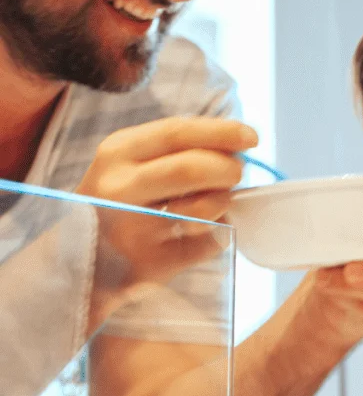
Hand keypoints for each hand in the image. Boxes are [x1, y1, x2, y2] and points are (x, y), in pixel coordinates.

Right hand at [76, 117, 256, 296]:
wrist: (79, 262)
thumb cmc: (116, 203)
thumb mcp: (128, 164)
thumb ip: (174, 150)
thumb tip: (235, 144)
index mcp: (118, 153)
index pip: (178, 131)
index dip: (222, 132)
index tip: (251, 137)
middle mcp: (120, 189)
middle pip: (193, 168)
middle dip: (229, 168)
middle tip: (237, 174)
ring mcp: (134, 229)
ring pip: (205, 208)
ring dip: (223, 202)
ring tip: (215, 202)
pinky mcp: (151, 264)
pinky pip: (207, 243)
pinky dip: (217, 235)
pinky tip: (199, 233)